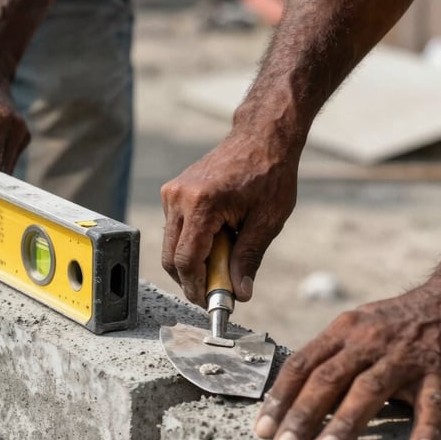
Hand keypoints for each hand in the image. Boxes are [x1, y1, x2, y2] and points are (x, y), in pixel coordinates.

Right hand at [160, 127, 298, 305]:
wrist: (261, 137)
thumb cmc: (270, 173)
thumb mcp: (267, 220)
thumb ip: (249, 258)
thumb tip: (240, 293)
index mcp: (202, 204)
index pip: (186, 259)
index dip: (196, 287)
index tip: (211, 303)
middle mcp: (179, 198)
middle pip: (171, 257)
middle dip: (190, 281)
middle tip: (214, 292)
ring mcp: (172, 193)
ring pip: (170, 245)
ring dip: (191, 262)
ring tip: (221, 264)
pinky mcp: (173, 192)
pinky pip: (175, 229)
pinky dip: (190, 244)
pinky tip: (216, 240)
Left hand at [255, 277, 440, 439]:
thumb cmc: (396, 325)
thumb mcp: (357, 329)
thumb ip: (329, 359)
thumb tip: (291, 399)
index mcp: (343, 332)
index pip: (302, 365)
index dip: (280, 397)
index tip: (262, 429)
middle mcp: (368, 341)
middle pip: (327, 379)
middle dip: (302, 416)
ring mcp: (404, 357)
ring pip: (368, 390)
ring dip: (344, 424)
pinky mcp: (439, 372)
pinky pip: (431, 404)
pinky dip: (425, 428)